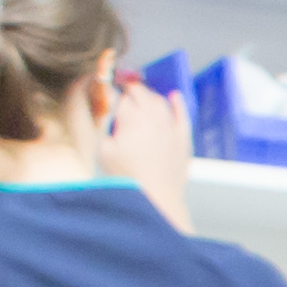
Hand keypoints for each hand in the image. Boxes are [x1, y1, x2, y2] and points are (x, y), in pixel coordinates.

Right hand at [96, 69, 191, 184]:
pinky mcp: (183, 139)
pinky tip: (174, 96)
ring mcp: (170, 128)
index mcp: (131, 119)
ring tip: (141, 97)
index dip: (113, 92)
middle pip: (141, 94)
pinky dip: (178, 103)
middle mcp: (153, 119)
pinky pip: (182, 114)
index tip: (108, 92)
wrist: (156, 196)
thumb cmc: (128, 177)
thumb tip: (105, 111)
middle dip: (130, 90)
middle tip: (123, 91)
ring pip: (160, 101)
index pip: (121, 96)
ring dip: (149, 96)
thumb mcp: (103, 150)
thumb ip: (103, 126)